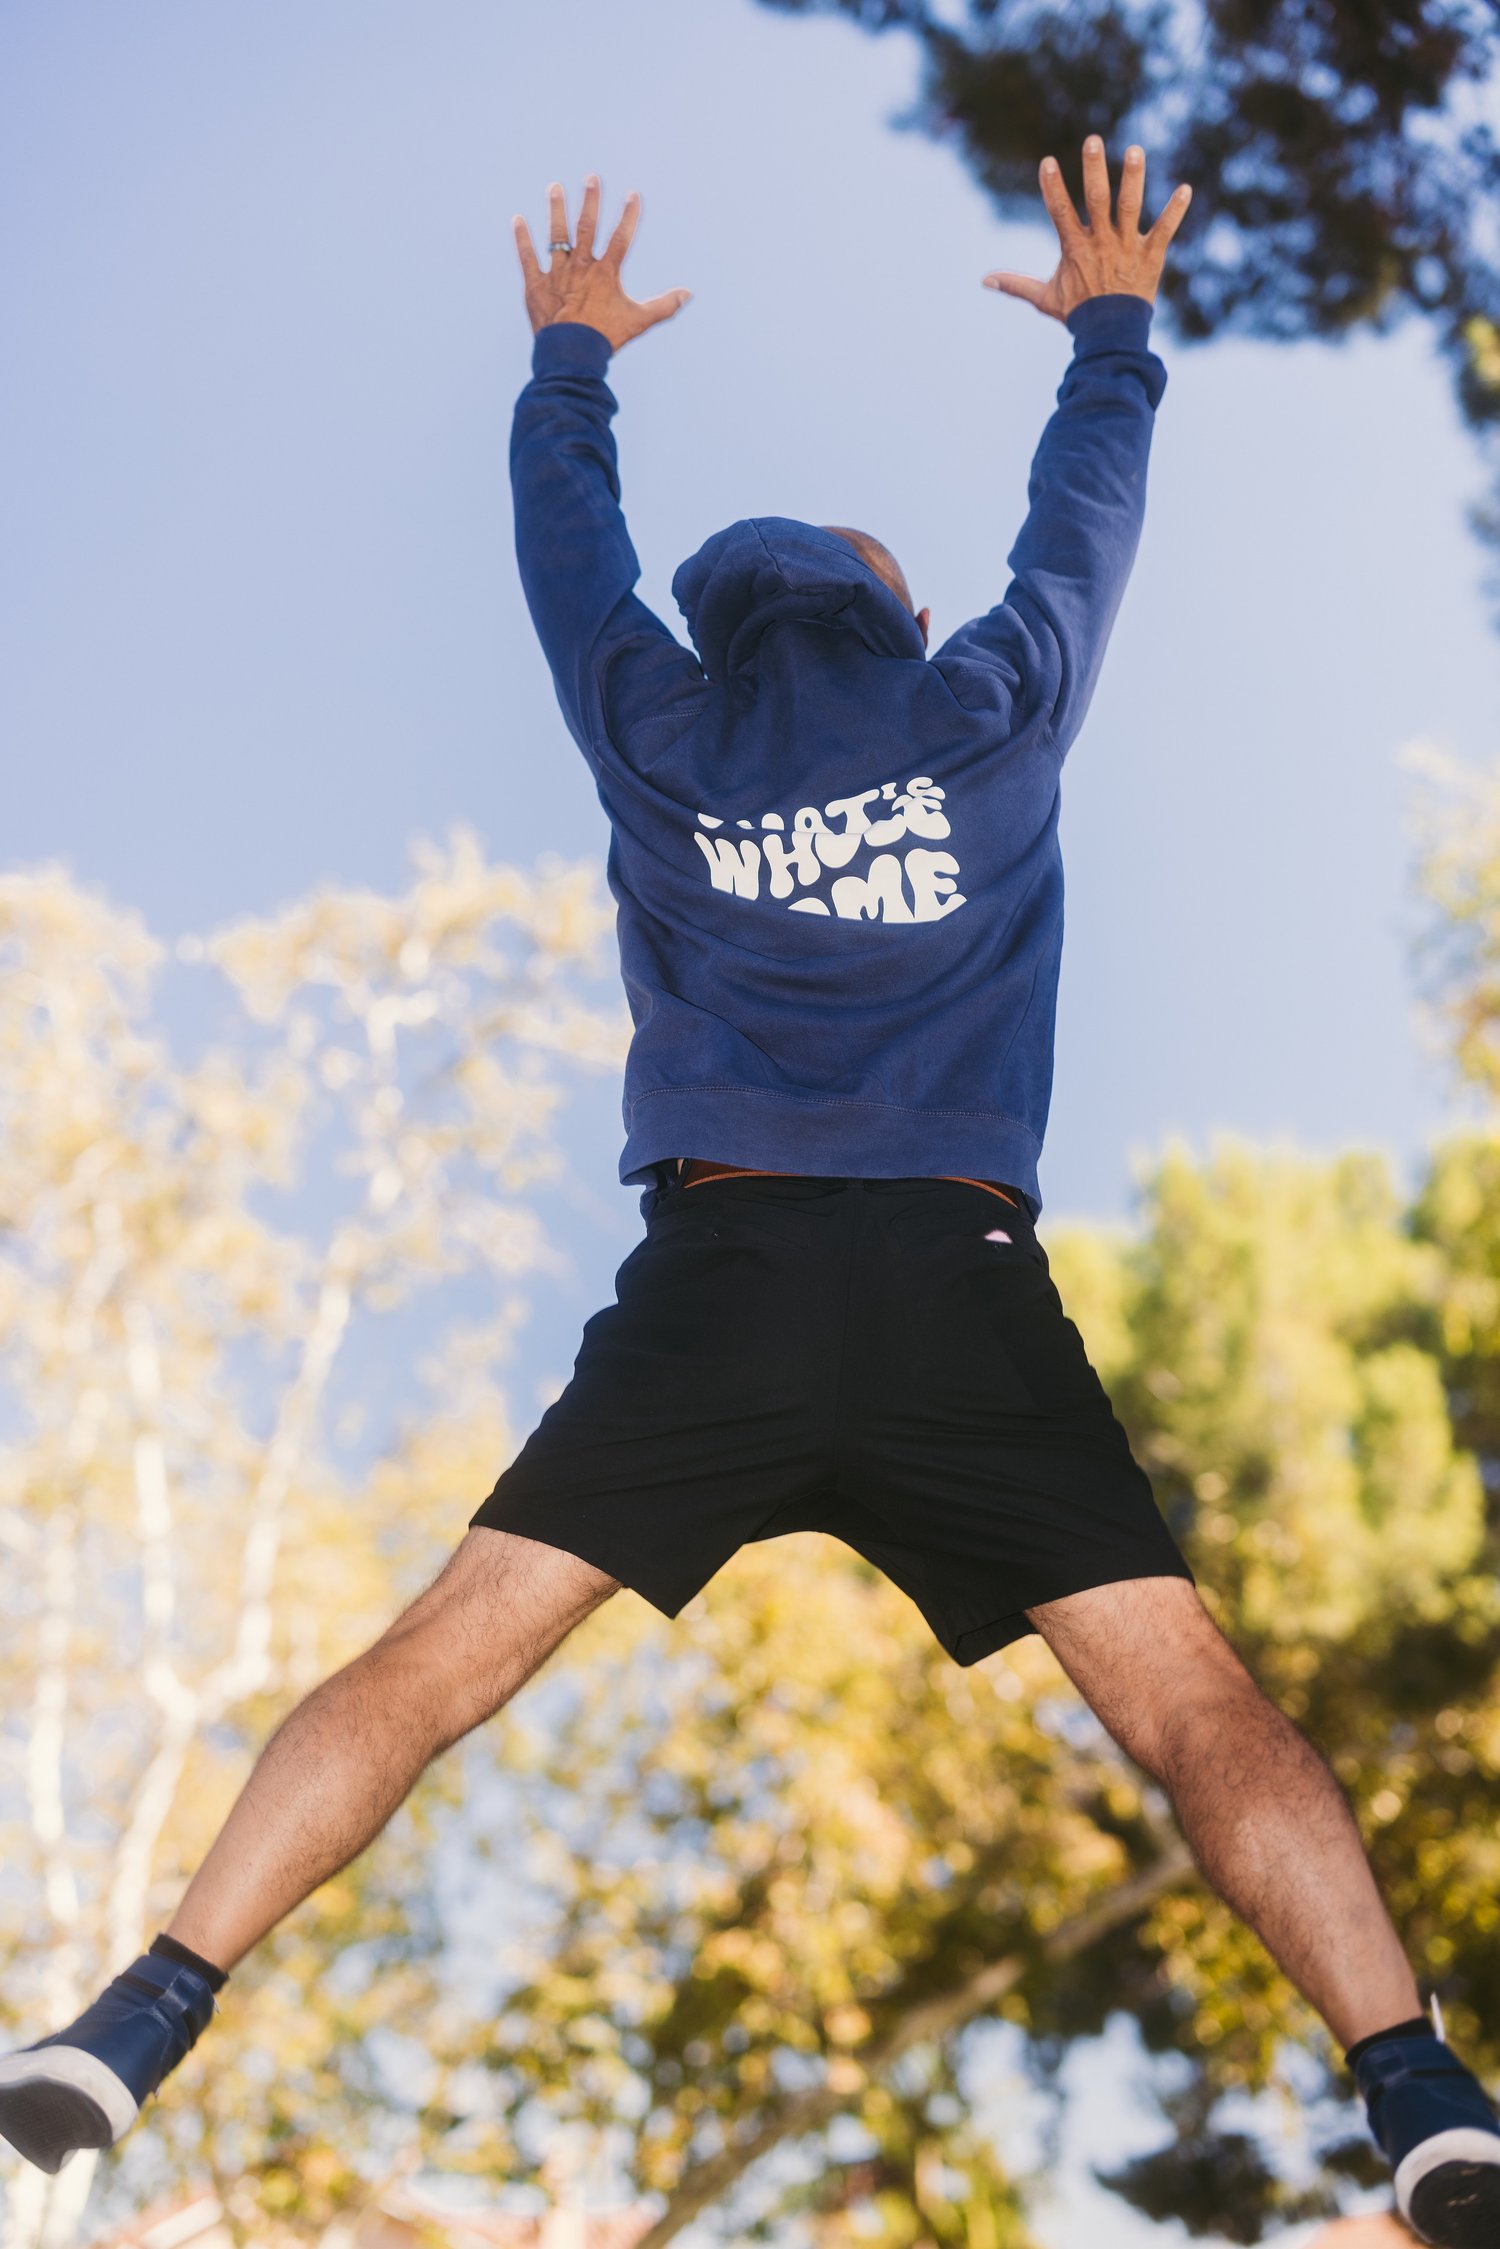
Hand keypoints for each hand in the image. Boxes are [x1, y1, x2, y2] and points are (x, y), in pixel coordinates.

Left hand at [514, 176, 691, 350]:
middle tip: (592, 178)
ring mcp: (557, 274)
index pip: (620, 238)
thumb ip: (664, 305)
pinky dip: (522, 239)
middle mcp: (581, 266)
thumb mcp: (639, 321)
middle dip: (590, 201)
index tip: (633, 195)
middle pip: (586, 227)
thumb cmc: (606, 338)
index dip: (629, 216)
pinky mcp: (536, 285)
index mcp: (605, 273)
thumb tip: (688, 293)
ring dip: (556, 210)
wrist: (571, 355)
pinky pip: (528, 258)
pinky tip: (518, 220)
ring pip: (556, 236)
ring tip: (554, 188)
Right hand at [984, 137, 1190, 321]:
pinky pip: (1165, 230)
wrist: (1111, 336)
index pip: (1060, 213)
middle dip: (1094, 170)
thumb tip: (985, 280)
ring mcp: (1127, 247)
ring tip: (1134, 151)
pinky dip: (1176, 211)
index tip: (1048, 162)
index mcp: (1075, 248)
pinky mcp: (1151, 255)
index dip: (1053, 188)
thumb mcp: (1045, 298)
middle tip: (1092, 140)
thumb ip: (1016, 285)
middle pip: (1097, 201)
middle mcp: (1101, 242)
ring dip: (1133, 179)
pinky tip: (1186, 189)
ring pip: (1130, 208)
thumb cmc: (1077, 313)